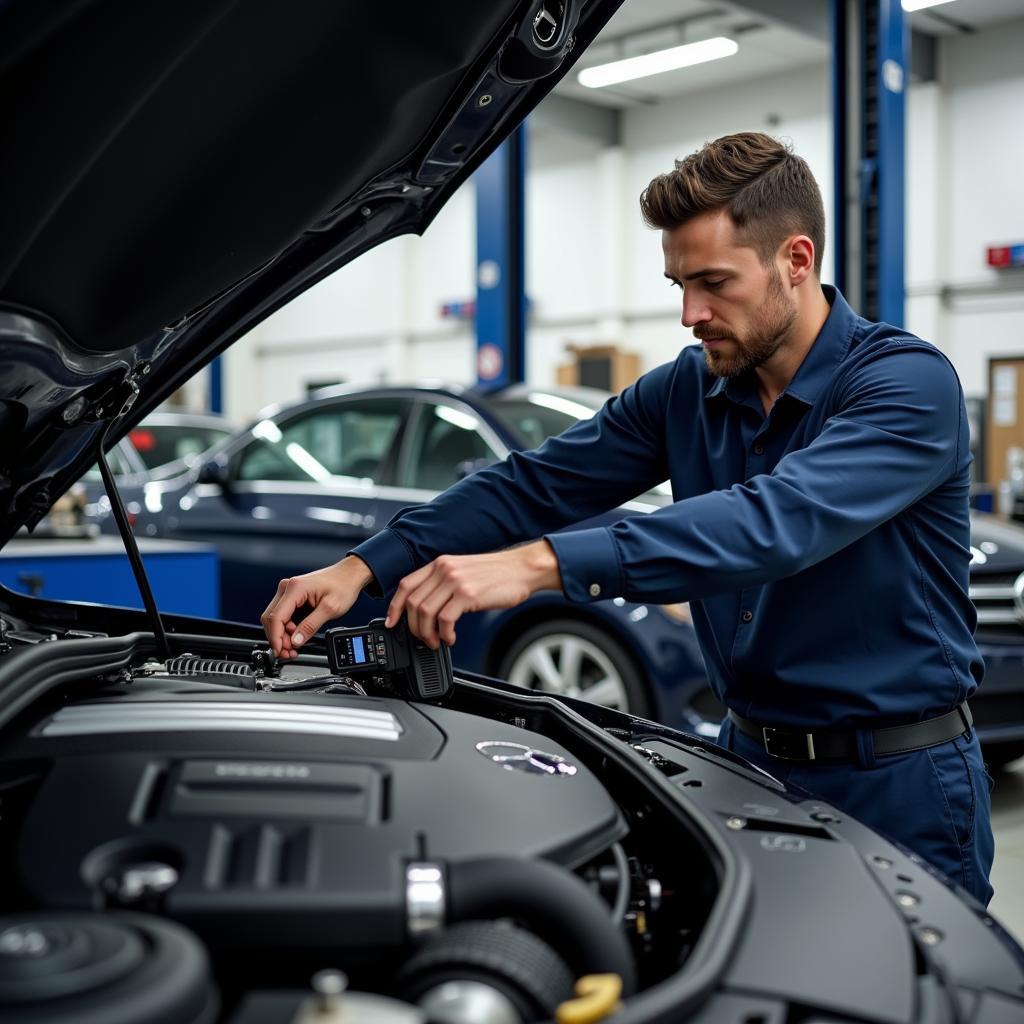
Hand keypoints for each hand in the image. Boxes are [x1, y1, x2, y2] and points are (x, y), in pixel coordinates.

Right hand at [261, 555, 372, 658]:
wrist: (349, 575)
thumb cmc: (343, 585)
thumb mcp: (330, 609)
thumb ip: (311, 626)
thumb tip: (295, 641)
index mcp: (295, 588)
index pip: (276, 617)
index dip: (276, 638)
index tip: (281, 651)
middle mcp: (287, 588)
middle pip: (271, 619)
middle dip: (278, 639)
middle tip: (290, 652)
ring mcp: (288, 592)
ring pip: (275, 619)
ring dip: (282, 635)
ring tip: (294, 647)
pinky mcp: (292, 597)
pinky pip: (283, 616)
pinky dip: (287, 629)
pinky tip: (296, 637)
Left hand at [385, 540, 561, 648]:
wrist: (522, 569)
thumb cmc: (497, 574)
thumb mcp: (463, 572)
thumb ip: (443, 585)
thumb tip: (426, 610)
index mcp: (439, 564)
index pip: (406, 585)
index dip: (395, 607)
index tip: (392, 623)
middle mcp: (444, 569)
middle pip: (413, 603)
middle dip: (414, 627)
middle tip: (424, 639)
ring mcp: (455, 581)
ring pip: (425, 612)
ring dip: (427, 633)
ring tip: (437, 641)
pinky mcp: (468, 594)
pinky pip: (444, 620)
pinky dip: (444, 634)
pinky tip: (450, 638)